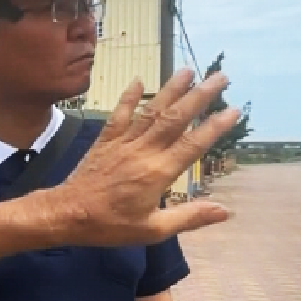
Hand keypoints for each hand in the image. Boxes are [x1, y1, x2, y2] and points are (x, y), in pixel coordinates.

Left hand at [39, 69, 240, 246]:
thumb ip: (189, 217)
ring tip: (187, 70)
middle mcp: (142, 151)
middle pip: (175, 119)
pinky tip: (138, 80)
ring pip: (150, 112)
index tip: (233, 109)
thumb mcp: (152, 230)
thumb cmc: (109, 225)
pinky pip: (118, 115)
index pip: (192, 145)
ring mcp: (122, 143)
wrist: (66, 214)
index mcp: (158, 172)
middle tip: (219, 76)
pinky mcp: (104, 141)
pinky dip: (128, 97)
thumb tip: (225, 211)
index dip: (214, 126)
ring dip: (170, 89)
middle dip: (199, 96)